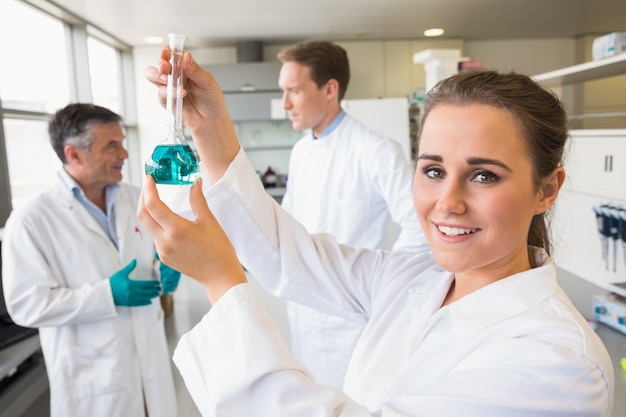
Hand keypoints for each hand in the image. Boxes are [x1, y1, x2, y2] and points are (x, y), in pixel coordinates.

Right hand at [109, 259, 161, 306]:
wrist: (105, 294)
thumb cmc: (113, 282)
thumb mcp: (121, 273)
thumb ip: (129, 268)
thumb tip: (135, 260)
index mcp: (132, 284)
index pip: (146, 284)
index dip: (153, 284)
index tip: (158, 283)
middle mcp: (133, 292)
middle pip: (147, 291)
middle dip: (154, 290)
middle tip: (160, 289)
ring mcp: (131, 299)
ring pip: (145, 298)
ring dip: (152, 296)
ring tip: (157, 294)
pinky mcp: (129, 303)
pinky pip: (139, 303)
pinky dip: (145, 302)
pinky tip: (150, 301)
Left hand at [138, 176, 246, 303]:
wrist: (220, 276)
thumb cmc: (219, 250)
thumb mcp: (209, 221)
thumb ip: (198, 199)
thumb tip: (195, 182)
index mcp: (177, 230)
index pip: (152, 205)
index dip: (148, 189)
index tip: (150, 178)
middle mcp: (165, 241)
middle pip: (143, 215)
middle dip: (143, 197)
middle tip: (149, 185)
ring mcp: (162, 251)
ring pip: (148, 226)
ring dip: (150, 211)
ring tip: (158, 199)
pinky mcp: (164, 257)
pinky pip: (155, 236)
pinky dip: (157, 224)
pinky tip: (167, 219)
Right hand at [145, 48, 239, 182]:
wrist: (211, 121)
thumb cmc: (212, 101)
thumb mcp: (208, 82)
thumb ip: (195, 70)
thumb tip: (186, 57)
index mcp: (186, 68)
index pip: (173, 55)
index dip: (167, 51)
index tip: (167, 51)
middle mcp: (176, 76)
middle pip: (160, 63)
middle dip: (160, 63)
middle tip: (165, 67)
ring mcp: (169, 87)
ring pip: (153, 75)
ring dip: (158, 75)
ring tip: (168, 79)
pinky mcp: (166, 100)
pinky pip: (161, 93)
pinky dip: (169, 92)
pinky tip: (181, 94)